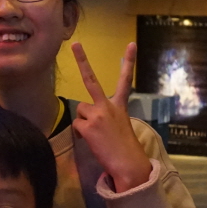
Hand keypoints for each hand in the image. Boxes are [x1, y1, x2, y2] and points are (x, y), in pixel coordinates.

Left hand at [70, 41, 152, 191]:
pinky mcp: (87, 127)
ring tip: (97, 135)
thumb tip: (88, 118)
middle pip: (91, 80)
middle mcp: (108, 106)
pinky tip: (92, 141)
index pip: (126, 80)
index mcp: (120, 105)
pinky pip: (77, 125)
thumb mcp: (121, 125)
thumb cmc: (125, 148)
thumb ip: (106, 116)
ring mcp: (97, 115)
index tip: (130, 44)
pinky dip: (81, 133)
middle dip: (82, 60)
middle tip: (75, 44)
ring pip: (80, 111)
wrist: (128, 164)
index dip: (128, 61)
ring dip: (84, 122)